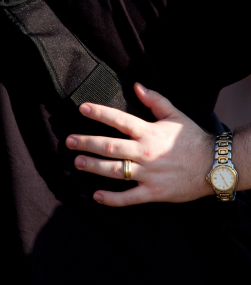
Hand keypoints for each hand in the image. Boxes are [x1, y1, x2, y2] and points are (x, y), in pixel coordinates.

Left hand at [65, 83, 213, 206]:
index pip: (119, 120)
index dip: (99, 113)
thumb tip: (136, 85)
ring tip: (77, 162)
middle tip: (69, 141)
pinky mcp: (153, 192)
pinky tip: (96, 196)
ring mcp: (148, 173)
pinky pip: (129, 197)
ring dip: (93, 167)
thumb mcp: (175, 115)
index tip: (82, 108)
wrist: (215, 166)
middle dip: (87, 143)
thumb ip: (154, 100)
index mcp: (149, 132)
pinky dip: (112, 198)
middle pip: (110, 146)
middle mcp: (145, 152)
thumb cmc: (193, 139)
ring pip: (114, 170)